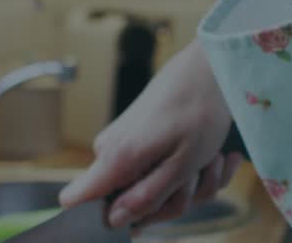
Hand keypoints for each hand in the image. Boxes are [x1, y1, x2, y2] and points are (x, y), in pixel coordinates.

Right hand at [58, 40, 243, 229]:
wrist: (210, 69)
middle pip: (130, 205)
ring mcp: (128, 148)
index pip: (75, 199)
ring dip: (193, 184)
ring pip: (157, 192)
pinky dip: (196, 171)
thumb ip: (146, 197)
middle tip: (196, 176)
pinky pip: (165, 175)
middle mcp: (113, 153)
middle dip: (173, 200)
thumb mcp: (181, 166)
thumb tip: (114, 221)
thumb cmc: (199, 112)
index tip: (137, 221)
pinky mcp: (142, 144)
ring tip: (211, 160)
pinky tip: (216, 157)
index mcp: (115, 159)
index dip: (101, 219)